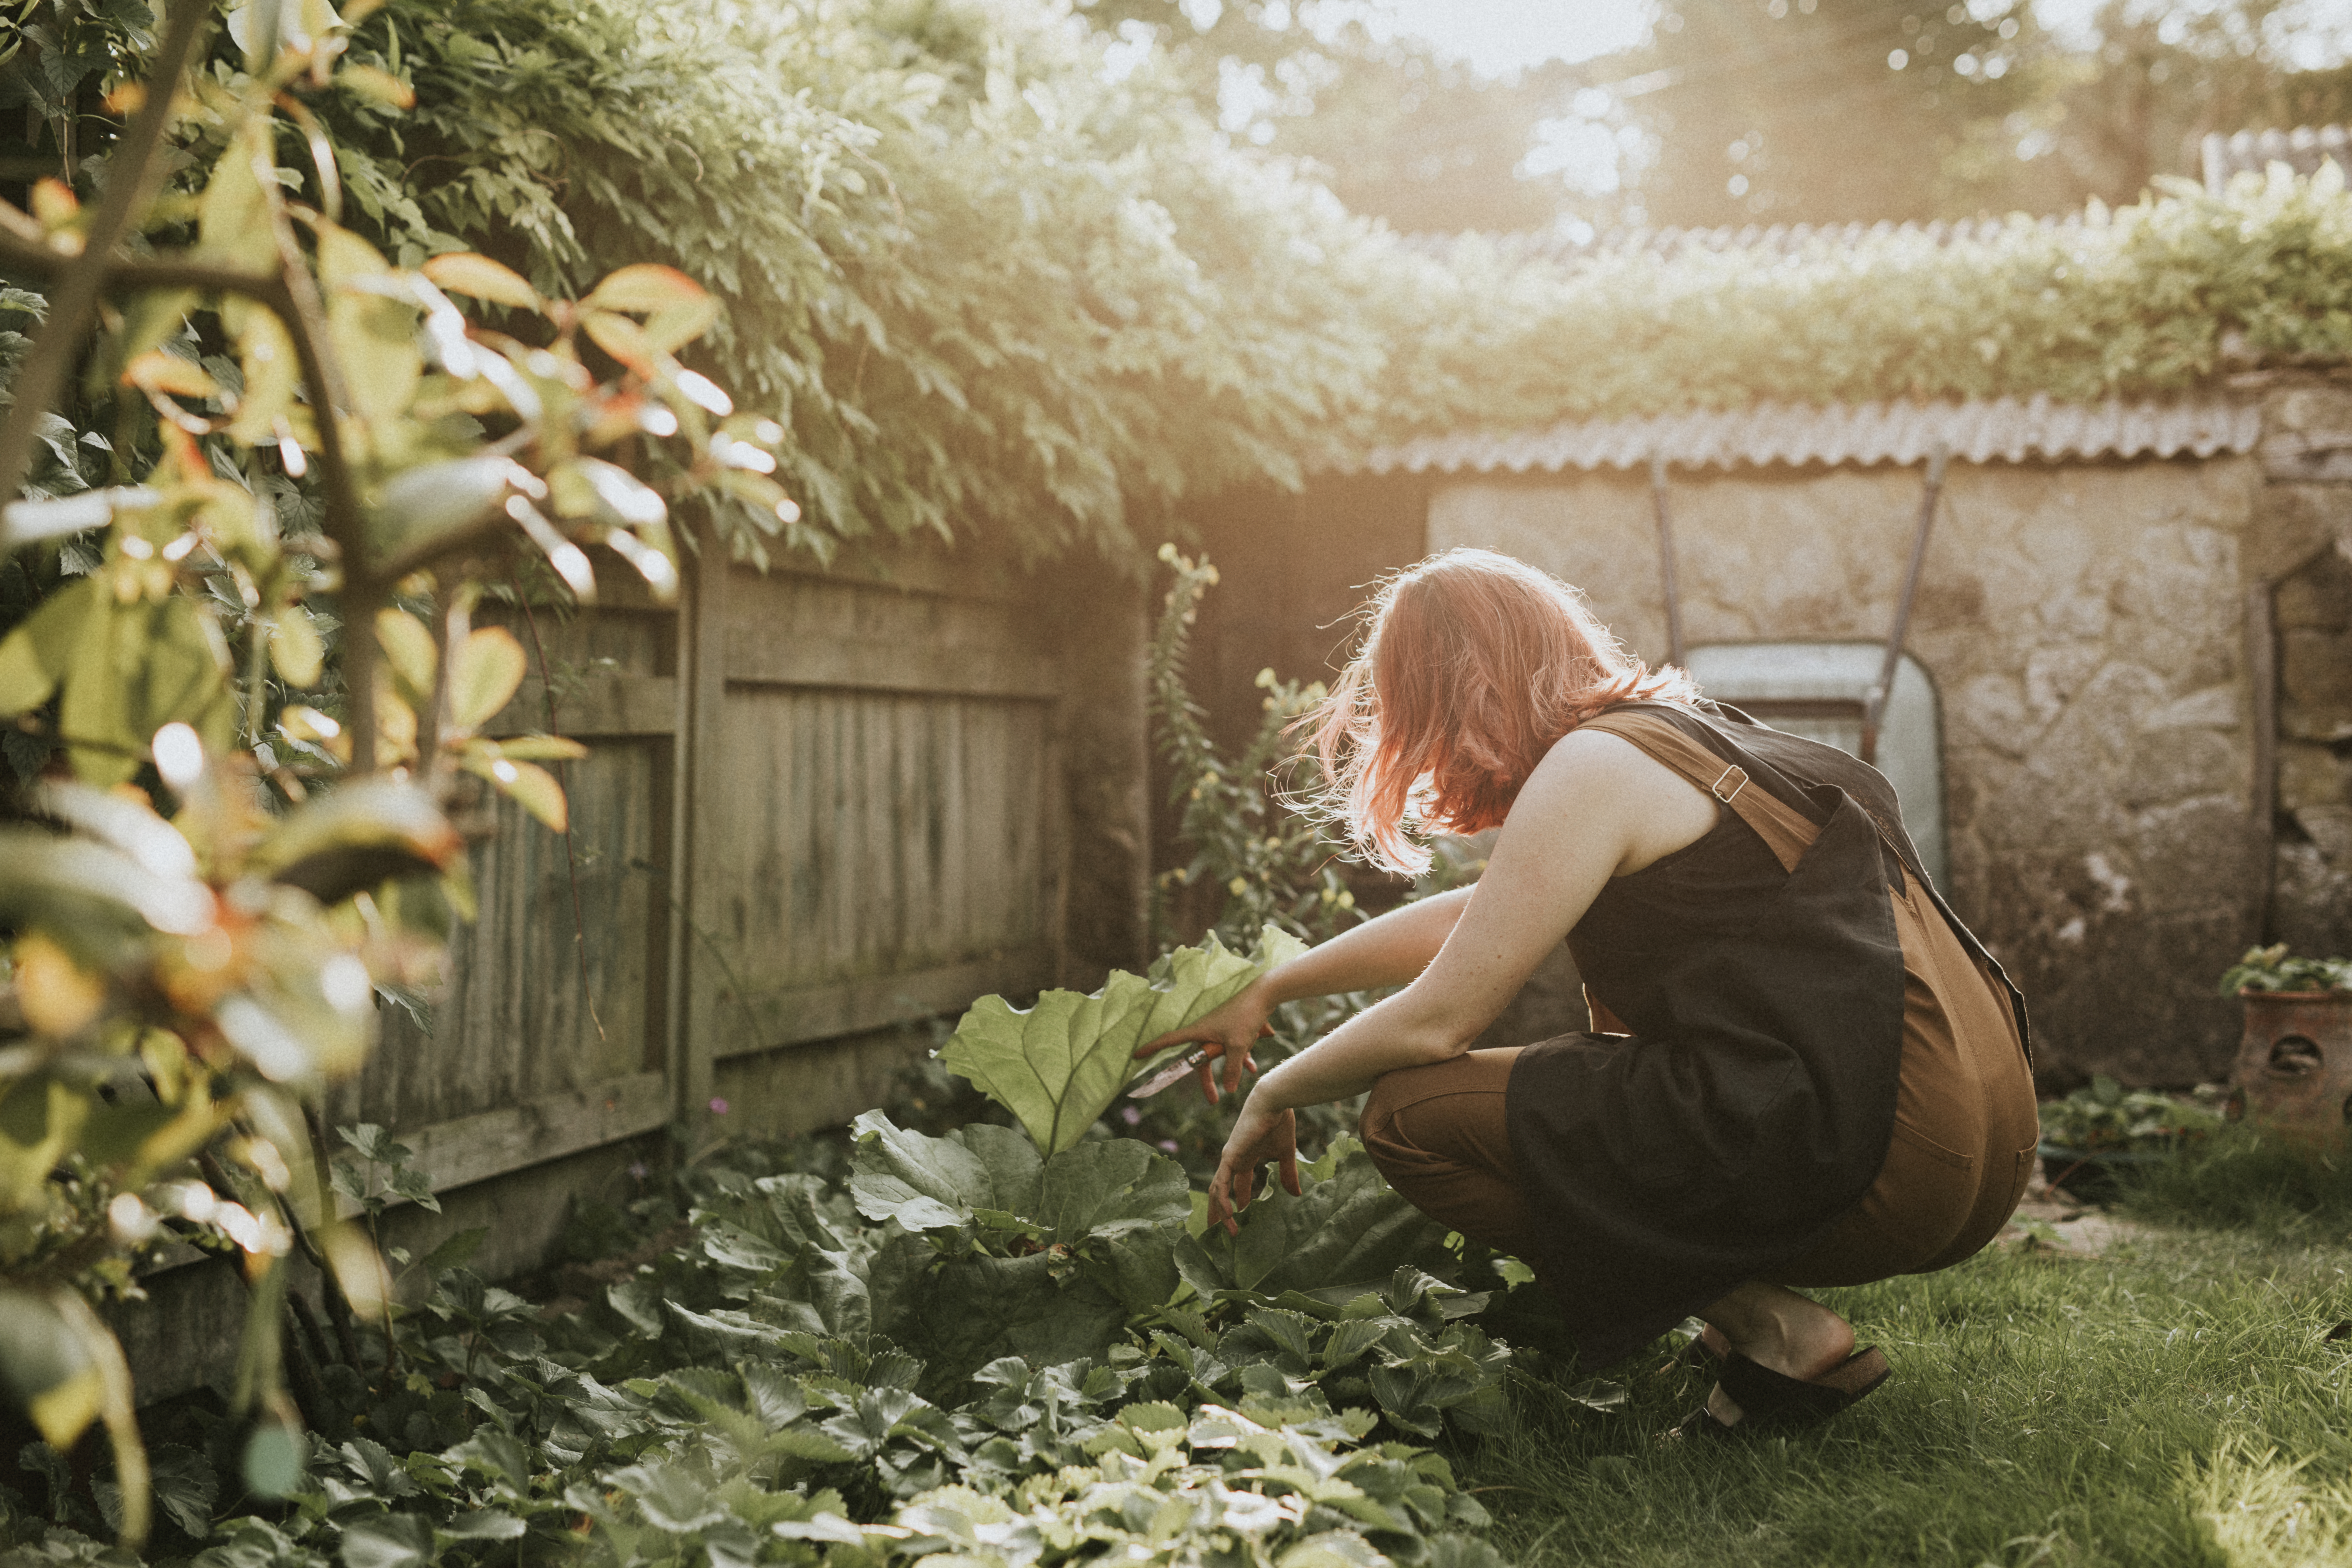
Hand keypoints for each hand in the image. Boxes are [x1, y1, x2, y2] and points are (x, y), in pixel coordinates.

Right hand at [1135, 983, 1273, 1101]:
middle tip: (1213, 1101)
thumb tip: (1229, 1089)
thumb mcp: (1239, 1045)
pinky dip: (1243, 1057)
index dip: (1152, 1048)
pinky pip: (1233, 1048)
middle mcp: (1205, 1031)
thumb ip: (1233, 1068)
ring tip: (1247, 1073)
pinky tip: (1253, 1066)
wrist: (1263, 994)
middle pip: (1199, 1060)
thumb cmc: (1246, 1016)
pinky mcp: (1232, 1028)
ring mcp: (1218, 1030)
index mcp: (1198, 1032)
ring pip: (1219, 1054)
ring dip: (1232, 1066)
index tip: (1136, 1054)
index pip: (1168, 1041)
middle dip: (1207, 1081)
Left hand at [1205, 1093, 1298, 1235]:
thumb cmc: (1279, 1121)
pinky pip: (1221, 1184)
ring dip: (1220, 1213)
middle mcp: (1233, 1160)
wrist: (1273, 1101)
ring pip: (1217, 1191)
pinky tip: (1229, 1217)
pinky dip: (1223, 1202)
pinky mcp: (1230, 1157)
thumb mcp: (1285, 1154)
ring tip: (1224, 1233)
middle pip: (1221, 1191)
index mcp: (1245, 1158)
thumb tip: (1295, 1194)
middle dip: (1220, 1212)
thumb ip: (1287, 1173)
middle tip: (1221, 1234)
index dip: (1239, 1203)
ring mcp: (1229, 1159)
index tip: (1241, 1222)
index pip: (1237, 1186)